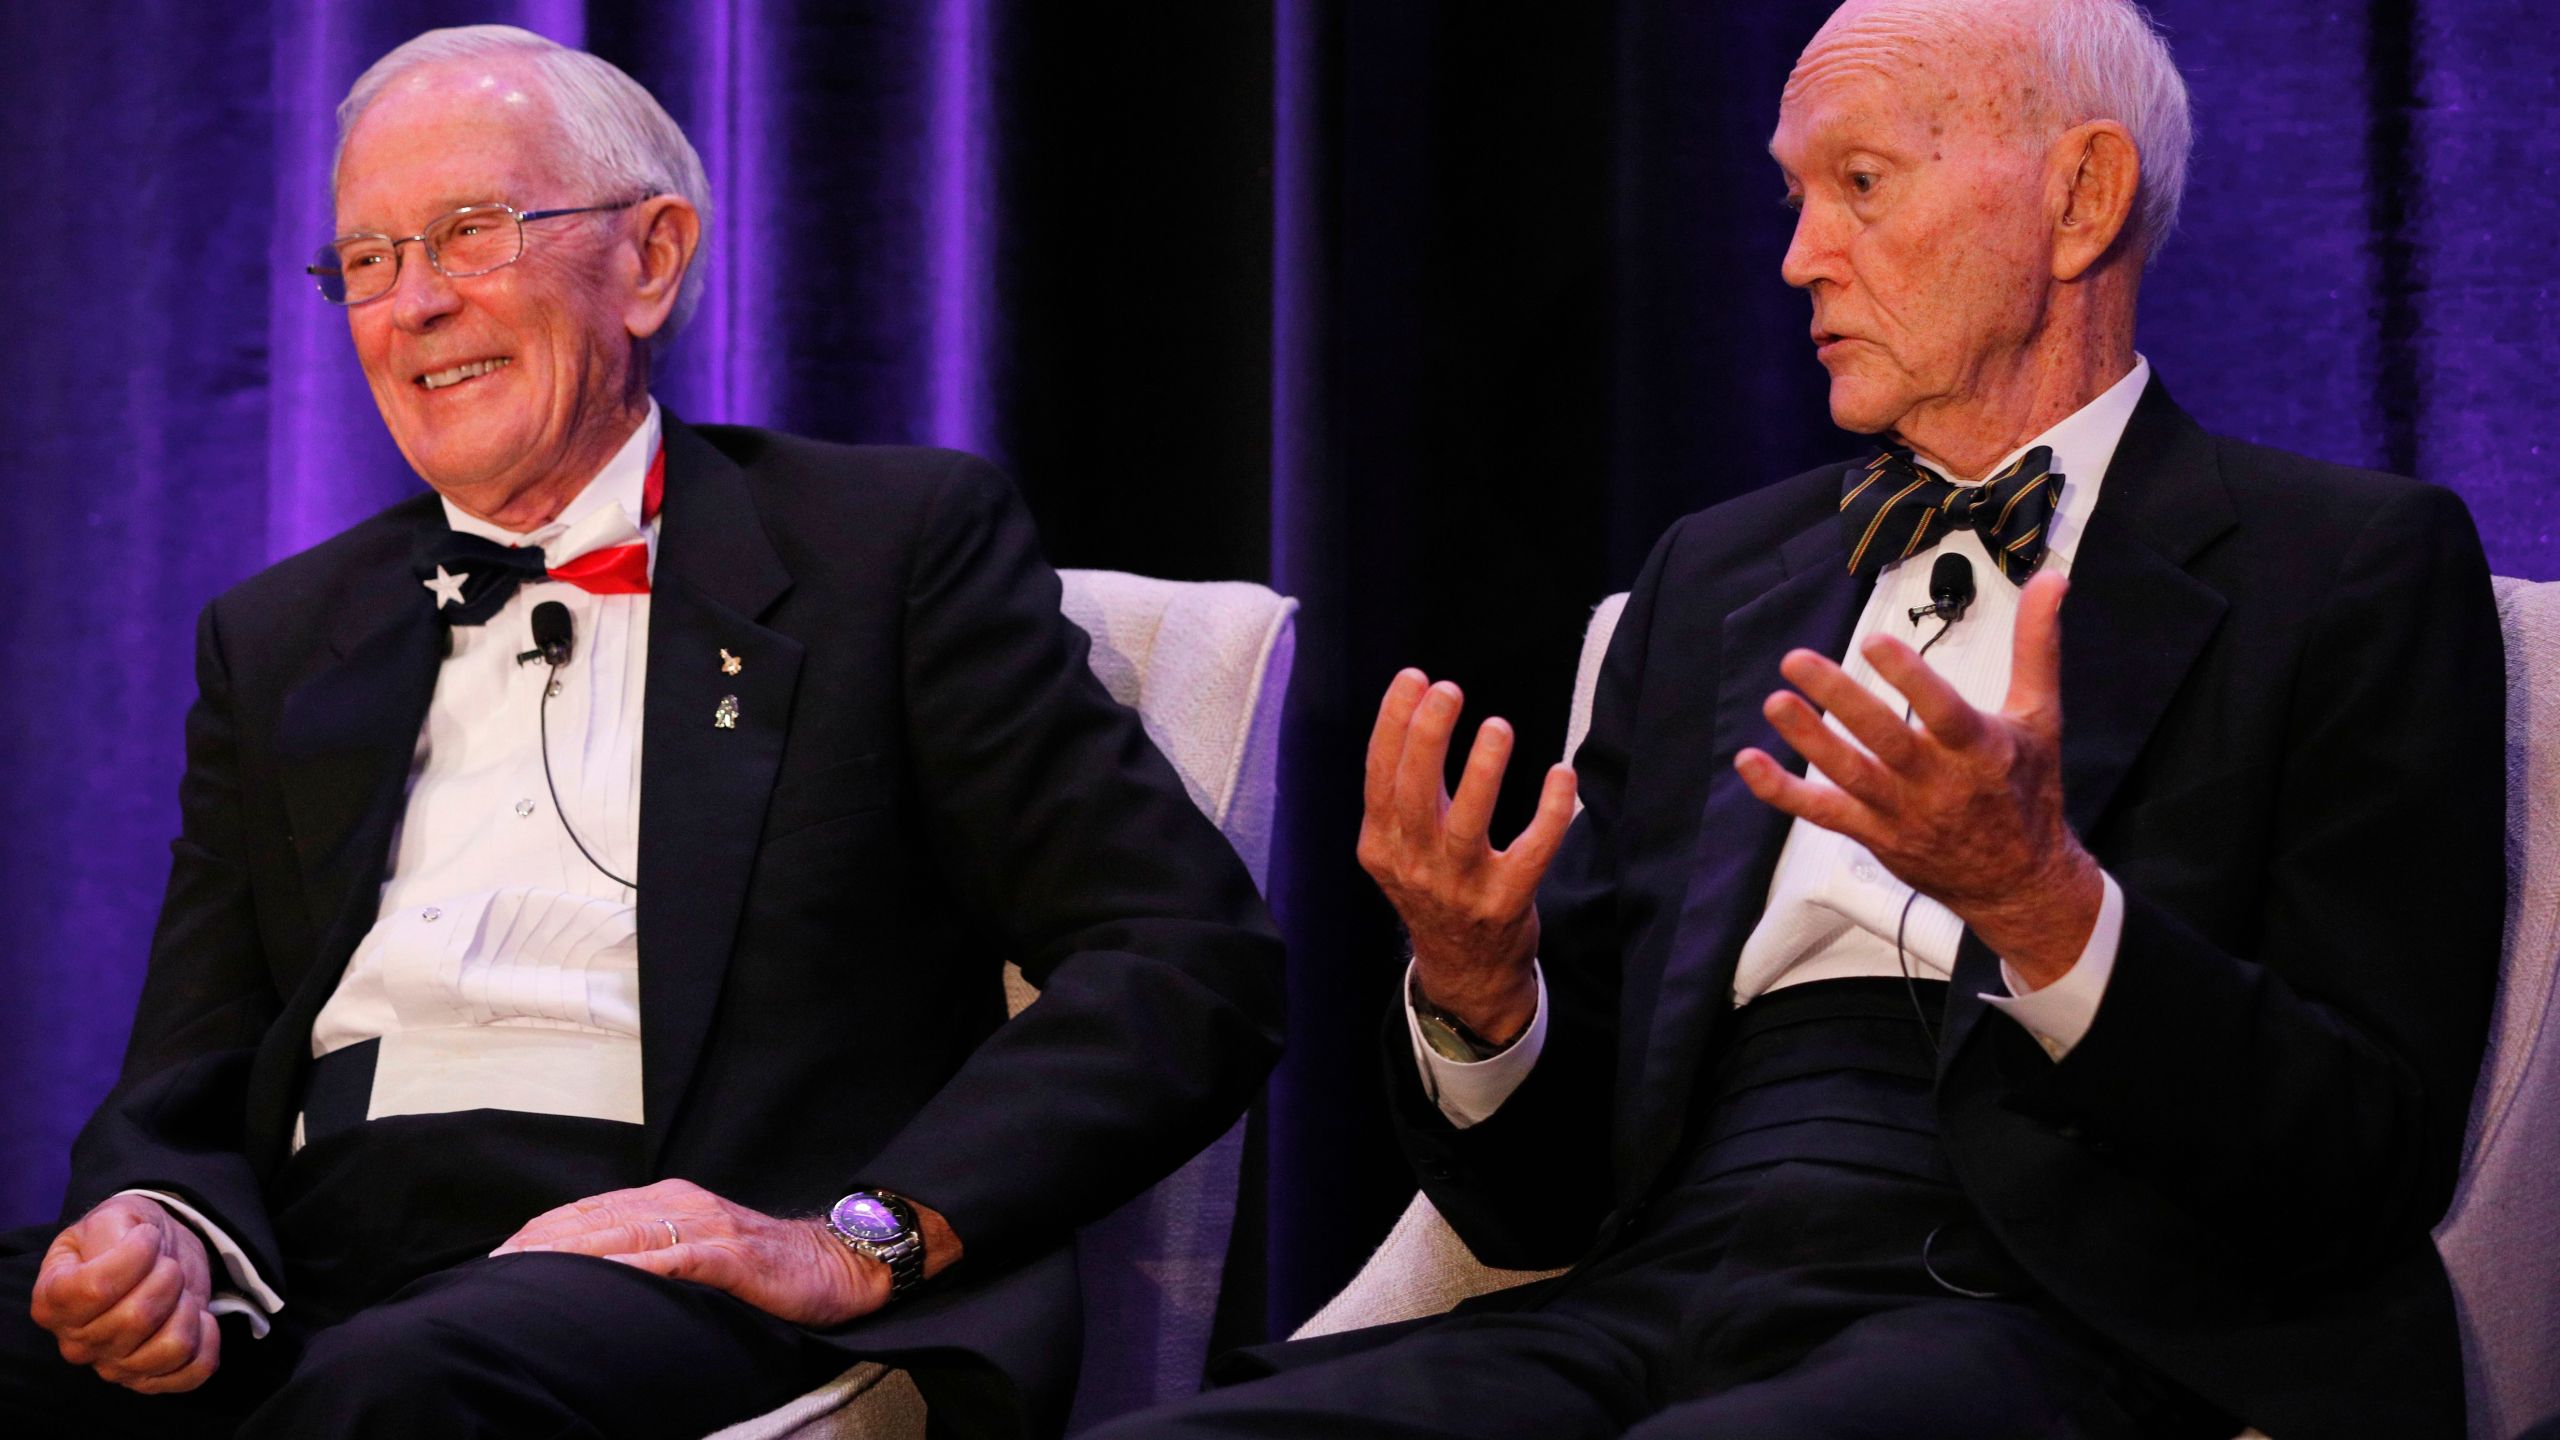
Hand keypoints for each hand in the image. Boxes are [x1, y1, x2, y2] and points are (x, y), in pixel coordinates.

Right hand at [30, 1195, 220, 1393]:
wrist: (154, 1253)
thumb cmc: (125, 1235)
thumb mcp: (110, 1217)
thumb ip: (109, 1233)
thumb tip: (123, 1255)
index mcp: (53, 1301)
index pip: (93, 1290)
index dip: (133, 1257)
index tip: (146, 1237)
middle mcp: (76, 1342)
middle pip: (136, 1317)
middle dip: (168, 1276)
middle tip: (168, 1263)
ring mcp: (113, 1367)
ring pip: (171, 1348)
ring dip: (189, 1309)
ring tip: (181, 1291)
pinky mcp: (151, 1378)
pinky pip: (191, 1373)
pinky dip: (207, 1340)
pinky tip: (200, 1317)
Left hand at [491, 1179, 955, 1326]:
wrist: (844, 1263)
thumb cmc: (773, 1269)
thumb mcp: (705, 1251)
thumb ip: (659, 1253)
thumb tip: (603, 1279)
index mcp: (672, 1201)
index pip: (591, 1213)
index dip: (542, 1234)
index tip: (499, 1259)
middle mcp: (684, 1203)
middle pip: (594, 1219)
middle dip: (540, 1244)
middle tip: (494, 1270)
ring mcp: (708, 1226)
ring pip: (622, 1233)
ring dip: (569, 1251)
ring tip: (524, 1269)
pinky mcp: (731, 1254)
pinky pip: (671, 1258)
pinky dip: (631, 1266)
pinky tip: (601, 1277)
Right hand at [1357, 668, 1578, 1044]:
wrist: (1464, 972)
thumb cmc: (1435, 889)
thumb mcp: (1400, 850)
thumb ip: (1402, 795)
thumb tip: (1420, 708)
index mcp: (1382, 847)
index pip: (1380, 778)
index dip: (1393, 725)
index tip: (1412, 679)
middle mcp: (1415, 867)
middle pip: (1415, 796)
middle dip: (1428, 737)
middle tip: (1448, 690)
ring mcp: (1460, 889)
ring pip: (1467, 827)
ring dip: (1482, 774)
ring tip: (1497, 727)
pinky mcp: (1506, 905)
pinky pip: (1531, 854)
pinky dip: (1549, 815)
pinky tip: (1560, 775)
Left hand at [1733, 570, 2102, 985]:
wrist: (2020, 882)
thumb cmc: (2028, 789)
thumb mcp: (2041, 717)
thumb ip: (2036, 647)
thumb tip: (2051, 580)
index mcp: (1980, 749)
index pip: (1942, 710)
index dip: (1910, 677)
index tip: (1876, 641)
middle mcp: (1939, 784)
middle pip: (1885, 739)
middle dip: (1839, 700)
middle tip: (1797, 660)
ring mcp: (1902, 813)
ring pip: (1849, 775)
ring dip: (1808, 740)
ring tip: (1776, 702)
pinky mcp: (1874, 836)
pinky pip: (1823, 814)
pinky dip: (1783, 793)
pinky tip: (1750, 763)